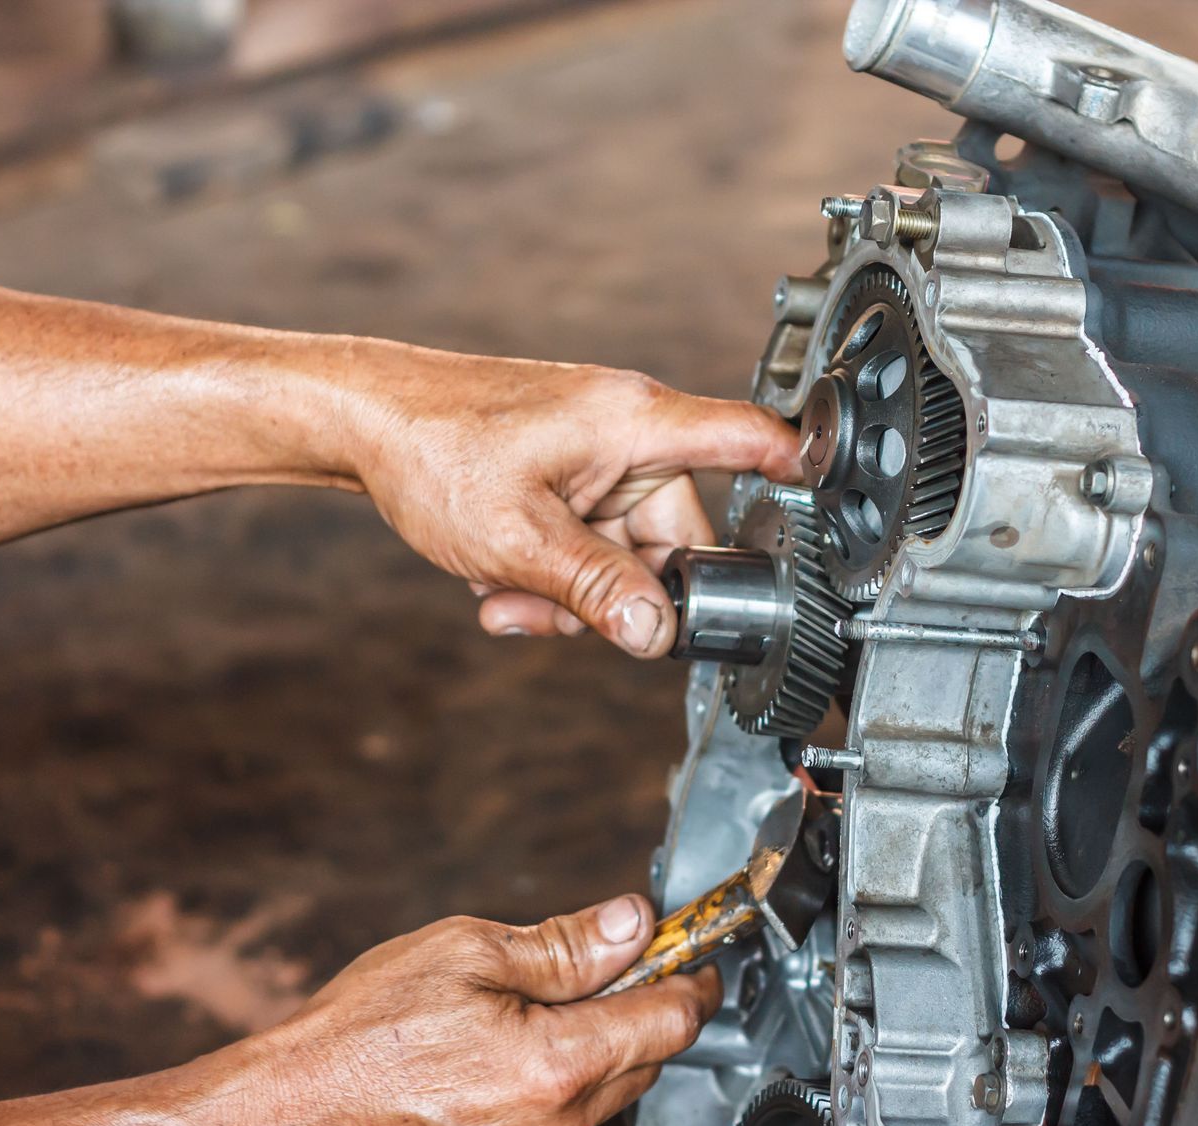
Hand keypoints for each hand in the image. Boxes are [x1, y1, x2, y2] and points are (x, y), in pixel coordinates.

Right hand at [248, 895, 719, 1125]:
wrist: (288, 1118)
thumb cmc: (360, 1035)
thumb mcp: (466, 952)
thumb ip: (567, 944)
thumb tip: (633, 924)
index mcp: (554, 1065)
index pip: (670, 1023)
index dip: (690, 980)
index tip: (693, 958)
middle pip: (643, 1063)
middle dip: (636, 1011)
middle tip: (604, 969)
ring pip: (601, 1101)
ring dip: (591, 1055)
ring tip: (526, 1017)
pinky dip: (552, 1096)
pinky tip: (500, 1066)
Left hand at [345, 352, 800, 656]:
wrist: (362, 420)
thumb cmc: (434, 450)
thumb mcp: (520, 542)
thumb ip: (597, 591)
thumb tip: (657, 635)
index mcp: (635, 423)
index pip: (749, 438)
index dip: (801, 471)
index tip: (835, 508)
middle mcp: (626, 430)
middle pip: (675, 535)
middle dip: (618, 592)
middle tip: (555, 614)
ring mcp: (595, 451)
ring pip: (622, 549)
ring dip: (573, 590)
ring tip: (506, 596)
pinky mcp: (567, 468)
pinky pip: (588, 537)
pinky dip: (551, 568)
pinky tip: (498, 577)